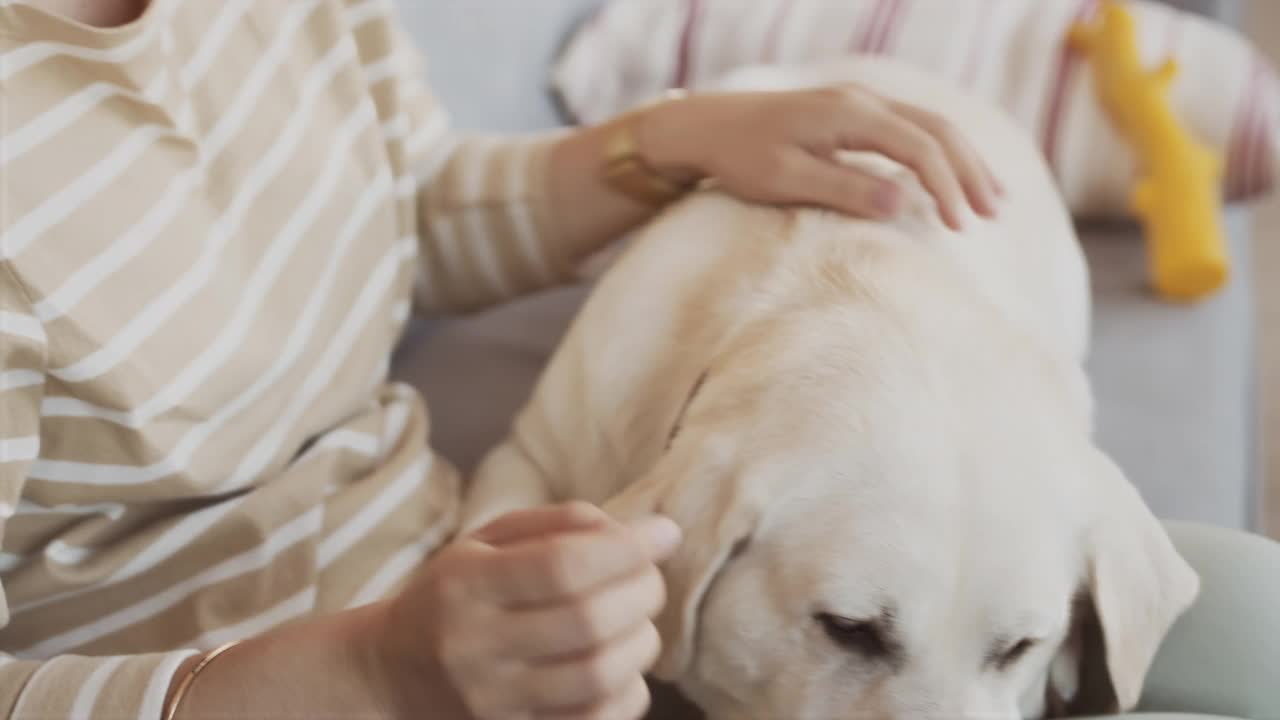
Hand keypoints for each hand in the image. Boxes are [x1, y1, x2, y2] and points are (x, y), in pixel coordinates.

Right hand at [379, 502, 680, 719]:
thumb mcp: (488, 542)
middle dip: (642, 592)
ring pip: (597, 677)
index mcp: (466, 585)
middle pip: (587, 622)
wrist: (390, 676)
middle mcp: (474, 647)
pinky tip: (621, 666)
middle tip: (650, 579)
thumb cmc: (456, 595)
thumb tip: (649, 533)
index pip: (561, 566)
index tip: (665, 534)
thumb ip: (562, 525)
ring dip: (641, 642)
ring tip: (637, 622)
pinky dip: (628, 691)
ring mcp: (492, 705)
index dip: (627, 548)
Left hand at [638, 85, 1003, 230]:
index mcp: (849, 115)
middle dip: (969, 172)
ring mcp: (859, 104)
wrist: (706, 126)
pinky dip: (939, 153)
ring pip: (929, 126)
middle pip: (936, 130)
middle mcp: (861, 102)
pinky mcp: (853, 115)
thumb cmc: (739, 157)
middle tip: (993, 215)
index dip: (945, 187)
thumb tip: (901, 204)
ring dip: (962, 161)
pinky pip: (911, 128)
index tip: (959, 226)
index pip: (918, 148)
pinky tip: (952, 177)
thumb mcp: (785, 180)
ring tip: (991, 198)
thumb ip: (842, 190)